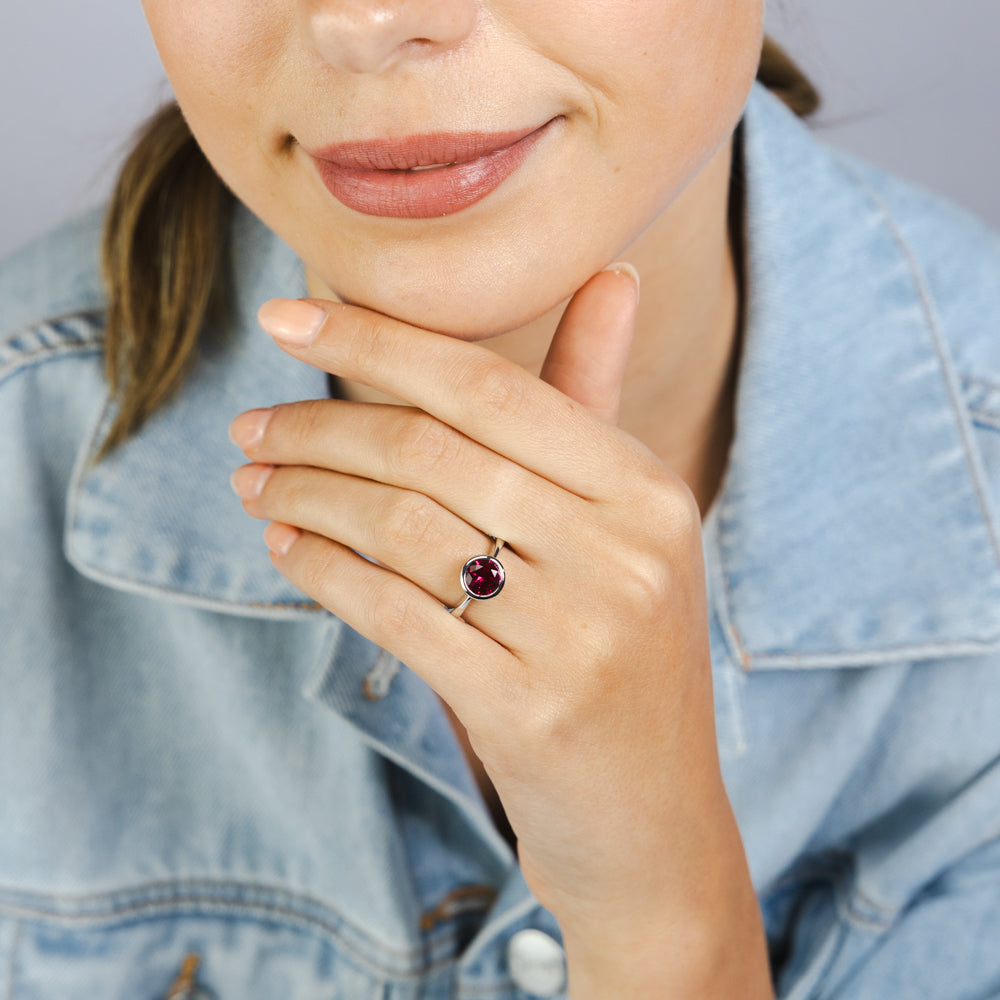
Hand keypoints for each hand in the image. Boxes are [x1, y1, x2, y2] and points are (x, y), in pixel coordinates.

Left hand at [229, 269, 770, 996]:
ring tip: (254, 482)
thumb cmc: (623, 653)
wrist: (652, 819)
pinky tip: (285, 545)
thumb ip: (595, 401)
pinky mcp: (528, 713)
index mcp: (648, 491)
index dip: (379, 342)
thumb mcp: (625, 527)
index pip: (492, 386)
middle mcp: (626, 555)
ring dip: (308, 495)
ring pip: (403, 529)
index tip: (287, 319)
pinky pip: (393, 614)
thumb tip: (612, 273)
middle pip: (435, 452)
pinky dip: (322, 571)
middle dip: (320, 426)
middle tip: (251, 425)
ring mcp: (582, 638)